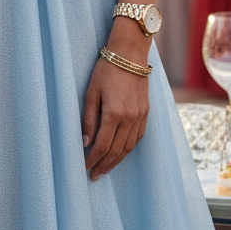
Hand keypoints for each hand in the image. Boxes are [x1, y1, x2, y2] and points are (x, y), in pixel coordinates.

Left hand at [82, 29, 149, 179]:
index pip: (102, 145)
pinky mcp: (146, 112)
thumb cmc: (106, 70)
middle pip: (116, 150)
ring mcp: (140, 116)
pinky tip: (121, 153)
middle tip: (94, 175)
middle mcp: (130, 118)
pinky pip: (138, 137)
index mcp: (114, 113)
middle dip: (104, 165)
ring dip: (117, 160)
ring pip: (129, 147)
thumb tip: (84, 143)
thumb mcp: (91, 93)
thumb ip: (88, 119)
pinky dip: (129, 148)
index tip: (84, 168)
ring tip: (106, 169)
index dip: (92, 159)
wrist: (130, 54)